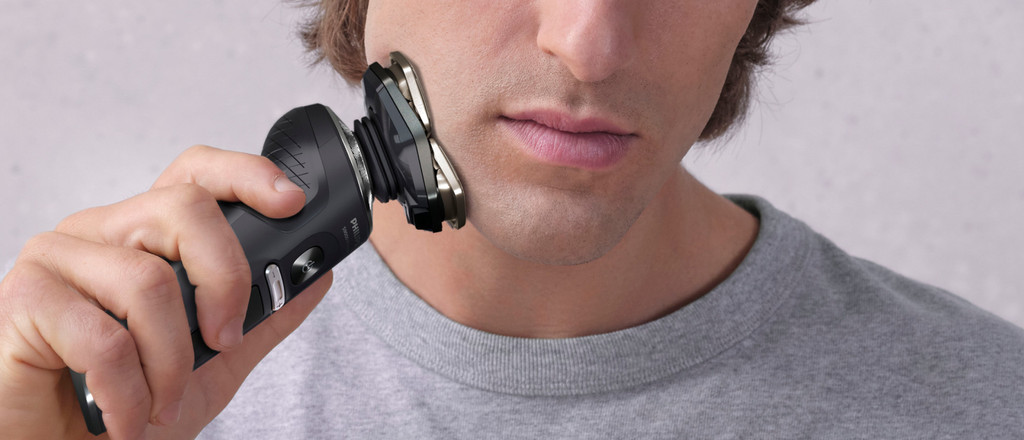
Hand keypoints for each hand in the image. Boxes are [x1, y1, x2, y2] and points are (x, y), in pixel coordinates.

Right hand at [0, 145, 332, 438]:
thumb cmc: (119, 404)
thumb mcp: (212, 364)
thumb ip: (260, 318)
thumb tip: (316, 278)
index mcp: (144, 238)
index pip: (194, 177)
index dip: (246, 175)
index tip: (290, 202)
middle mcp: (101, 234)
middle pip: (184, 208)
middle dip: (226, 279)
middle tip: (224, 338)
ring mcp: (58, 259)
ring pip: (149, 280)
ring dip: (171, 362)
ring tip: (162, 400)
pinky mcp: (23, 298)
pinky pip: (103, 337)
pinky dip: (128, 390)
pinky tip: (123, 415)